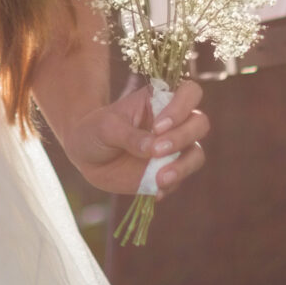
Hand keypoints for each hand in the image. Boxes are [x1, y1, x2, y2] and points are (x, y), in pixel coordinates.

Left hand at [50, 74, 208, 196]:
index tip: (157, 127)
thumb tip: (154, 149)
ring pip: (196, 154)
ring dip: (183, 166)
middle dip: (182, 137)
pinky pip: (180, 180)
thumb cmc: (96, 130)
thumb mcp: (106, 127)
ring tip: (160, 178)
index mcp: (160, 101)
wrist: (85, 156)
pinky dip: (170, 186)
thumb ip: (130, 136)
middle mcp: (174, 123)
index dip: (181, 108)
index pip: (190, 92)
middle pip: (200, 123)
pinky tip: (155, 191)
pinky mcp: (168, 172)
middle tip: (157, 151)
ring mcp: (174, 149)